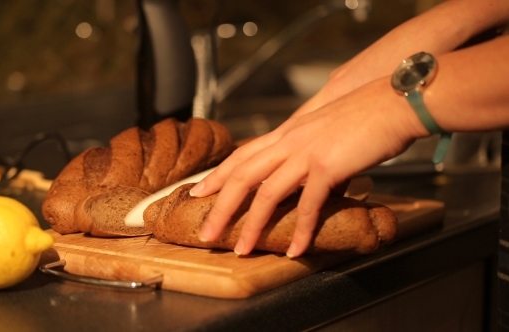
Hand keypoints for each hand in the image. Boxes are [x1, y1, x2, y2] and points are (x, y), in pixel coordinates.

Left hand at [191, 77, 426, 256]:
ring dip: (251, 225)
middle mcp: (290, 140)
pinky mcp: (327, 165)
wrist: (396, 100)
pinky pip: (308, 205)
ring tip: (240, 249)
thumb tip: (316, 186)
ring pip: (265, 193)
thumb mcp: (329, 133)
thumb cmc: (369, 115)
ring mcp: (306, 152)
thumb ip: (315, 157)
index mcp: (288, 131)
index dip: (218, 175)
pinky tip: (296, 251)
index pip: (242, 155)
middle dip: (219, 206)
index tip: (199, 192)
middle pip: (241, 176)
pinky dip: (301, 231)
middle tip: (206, 232)